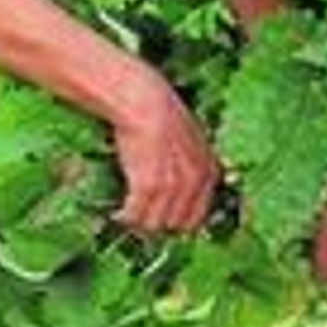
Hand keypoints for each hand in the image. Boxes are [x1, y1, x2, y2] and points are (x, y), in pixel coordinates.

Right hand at [109, 73, 220, 233]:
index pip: (196, 217)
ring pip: (154, 224)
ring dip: (140, 222)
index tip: (161, 217)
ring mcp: (172, 188)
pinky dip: (124, 217)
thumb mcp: (191, 139)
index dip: (176, 219)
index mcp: (209, 174)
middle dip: (158, 222)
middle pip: (176, 224)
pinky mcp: (148, 187)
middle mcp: (194, 184)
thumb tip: (180, 186)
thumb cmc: (162, 114)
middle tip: (142, 215)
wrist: (144, 102)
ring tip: (128, 214)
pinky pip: (135, 216)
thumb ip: (192, 165)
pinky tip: (117, 213)